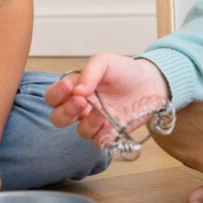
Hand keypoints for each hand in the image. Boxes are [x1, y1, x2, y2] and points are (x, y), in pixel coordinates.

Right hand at [45, 53, 170, 148]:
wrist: (150, 82)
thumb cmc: (124, 70)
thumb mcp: (105, 62)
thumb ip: (89, 72)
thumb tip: (76, 91)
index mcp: (75, 88)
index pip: (53, 97)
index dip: (55, 95)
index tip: (68, 87)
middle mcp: (82, 107)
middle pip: (59, 118)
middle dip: (66, 112)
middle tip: (82, 101)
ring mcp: (95, 121)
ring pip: (80, 131)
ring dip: (88, 123)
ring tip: (101, 112)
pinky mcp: (110, 132)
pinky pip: (99, 141)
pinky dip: (103, 134)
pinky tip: (112, 123)